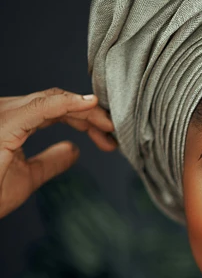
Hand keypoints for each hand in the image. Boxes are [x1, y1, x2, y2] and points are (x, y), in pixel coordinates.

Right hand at [0, 87, 116, 218]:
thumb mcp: (27, 177)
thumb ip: (50, 161)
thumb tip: (74, 150)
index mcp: (11, 120)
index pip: (53, 109)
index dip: (83, 119)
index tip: (108, 136)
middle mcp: (6, 111)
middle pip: (57, 102)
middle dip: (90, 116)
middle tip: (115, 132)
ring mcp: (4, 114)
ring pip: (54, 101)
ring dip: (86, 112)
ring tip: (109, 125)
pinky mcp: (6, 123)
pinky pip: (42, 106)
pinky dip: (68, 104)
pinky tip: (88, 105)